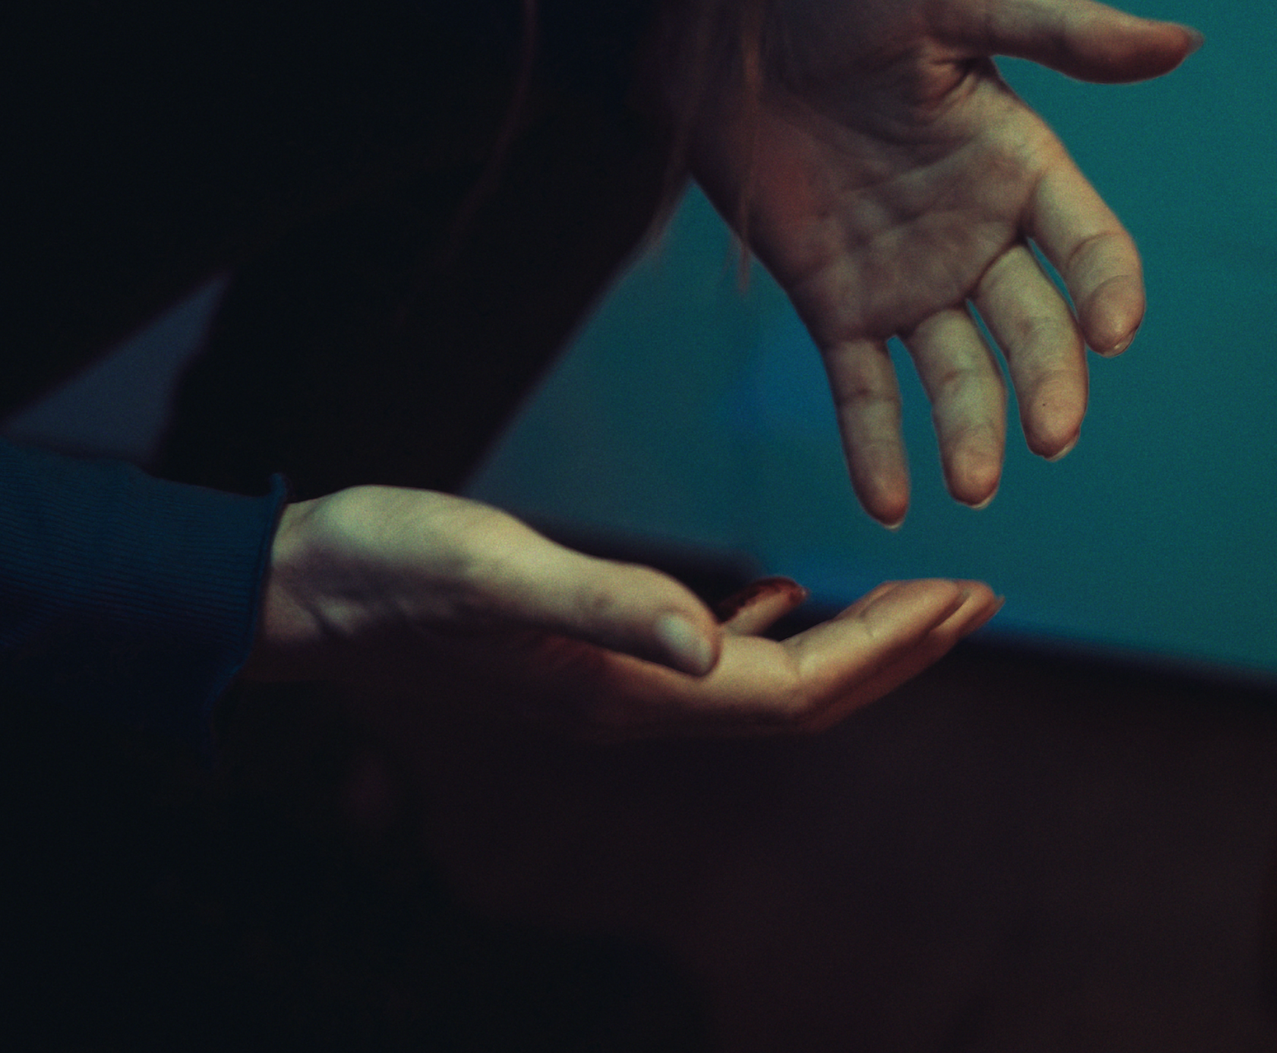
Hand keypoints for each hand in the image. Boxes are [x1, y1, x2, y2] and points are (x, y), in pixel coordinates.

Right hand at [253, 485, 999, 737]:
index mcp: (630, 691)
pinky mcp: (578, 654)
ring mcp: (604, 686)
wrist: (303, 593)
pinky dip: (761, 633)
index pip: (793, 694)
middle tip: (972, 598)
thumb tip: (716, 640)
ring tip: (910, 602)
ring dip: (844, 646)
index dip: (885, 654)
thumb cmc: (391, 571)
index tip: (959, 597)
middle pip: (795, 702)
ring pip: (758, 685)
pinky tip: (780, 602)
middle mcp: (631, 704)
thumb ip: (605, 606)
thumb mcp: (498, 572)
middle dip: (892, 656)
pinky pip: (699, 660)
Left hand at [681, 0, 1199, 524]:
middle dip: (1046, 384)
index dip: (1108, 290)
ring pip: (955, 372)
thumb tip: (1182, 43)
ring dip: (970, 432)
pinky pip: (863, 389)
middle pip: (1032, 327)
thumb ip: (1060, 31)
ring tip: (972, 485)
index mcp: (1021, 165)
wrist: (717, 24)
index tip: (1113, 333)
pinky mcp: (834, 307)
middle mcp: (978, 236)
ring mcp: (908, 279)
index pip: (1089, 246)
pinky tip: (888, 500)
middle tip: (1050, 434)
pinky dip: (875, 447)